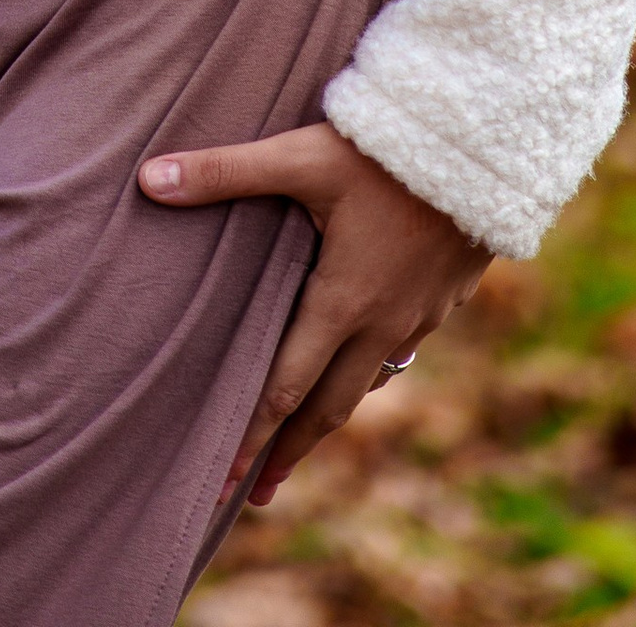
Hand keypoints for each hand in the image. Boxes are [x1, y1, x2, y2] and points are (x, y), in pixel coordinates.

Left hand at [139, 121, 487, 506]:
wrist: (487, 144)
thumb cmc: (385, 152)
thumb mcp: (300, 155)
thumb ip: (224, 170)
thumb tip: (149, 179)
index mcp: (342, 303)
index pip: (285, 388)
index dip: (250, 437)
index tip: (222, 483)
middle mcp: (382, 324)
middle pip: (328, 407)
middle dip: (289, 451)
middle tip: (257, 492)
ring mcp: (419, 316)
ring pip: (367, 382)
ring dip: (329, 414)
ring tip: (304, 436)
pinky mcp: (445, 297)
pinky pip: (399, 352)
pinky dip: (370, 372)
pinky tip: (362, 364)